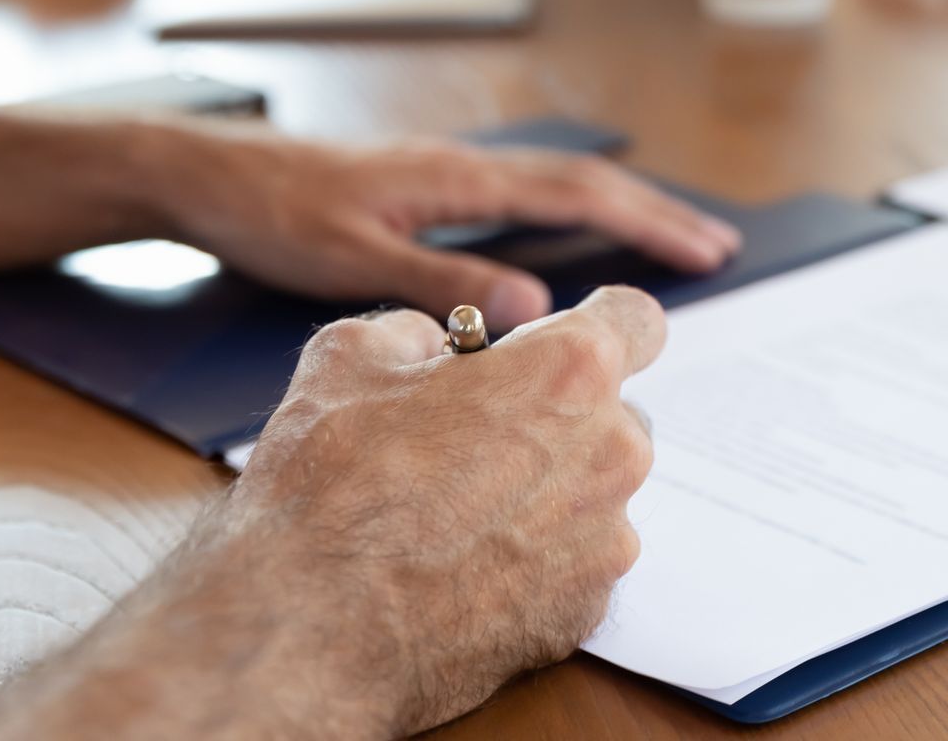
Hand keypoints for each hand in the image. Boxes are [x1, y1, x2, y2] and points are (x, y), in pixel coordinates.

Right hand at [0, 288, 665, 737]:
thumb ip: (414, 332)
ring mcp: (605, 539)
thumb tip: (430, 347)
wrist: (310, 628)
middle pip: (611, 413)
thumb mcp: (348, 358)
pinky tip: (463, 563)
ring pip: (593, 491)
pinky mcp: (585, 610)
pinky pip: (574, 562)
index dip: (601, 322)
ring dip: (546, 489)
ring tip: (455, 509)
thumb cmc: (330, 487)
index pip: (637, 320)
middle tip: (474, 434)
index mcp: (569, 372)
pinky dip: (535, 558)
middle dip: (555, 416)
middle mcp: (612, 452)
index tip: (569, 338)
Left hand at [158, 126, 741, 328]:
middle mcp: (462, 164)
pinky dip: (574, 209)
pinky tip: (577, 233)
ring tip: (671, 237)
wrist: (205, 174)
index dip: (648, 224)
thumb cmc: (270, 216)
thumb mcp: (352, 262)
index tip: (706, 252)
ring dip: (620, 207)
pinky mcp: (428, 185)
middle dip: (656, 212)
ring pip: (557, 181)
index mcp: (456, 178)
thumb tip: (538, 307)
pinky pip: (525, 191)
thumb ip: (445, 284)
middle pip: (584, 180)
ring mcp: (447, 170)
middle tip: (717, 246)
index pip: (578, 195)